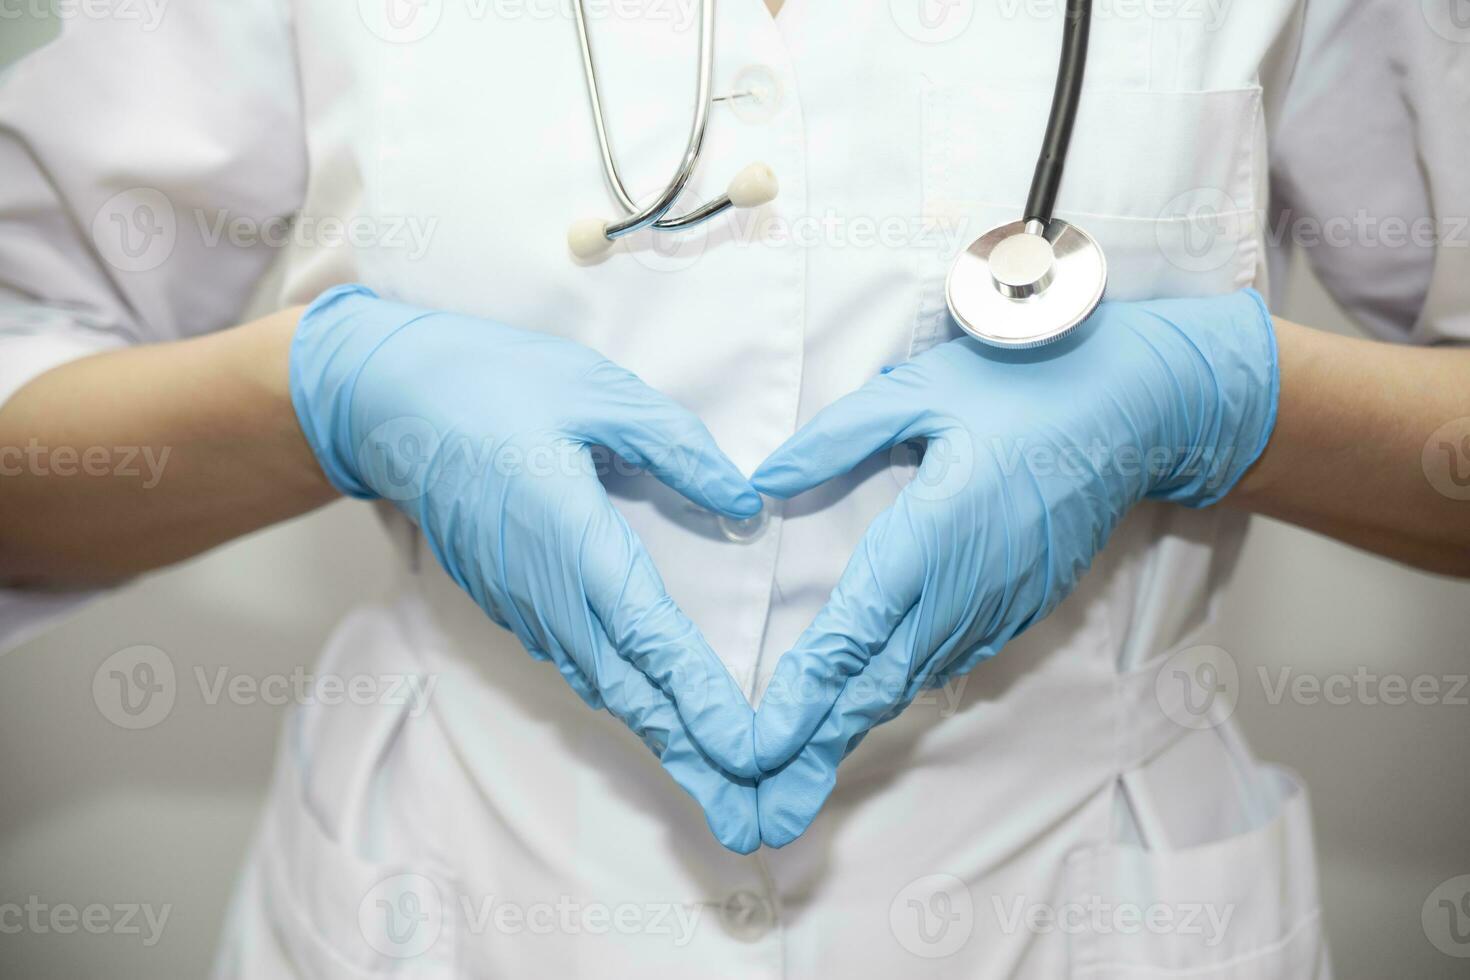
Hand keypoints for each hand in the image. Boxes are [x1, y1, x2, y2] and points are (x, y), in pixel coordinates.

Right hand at [290, 285, 761, 850]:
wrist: (388, 403)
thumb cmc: (496, 385)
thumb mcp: (598, 392)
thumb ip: (678, 448)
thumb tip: (746, 502)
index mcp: (573, 540)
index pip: (650, 636)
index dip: (700, 697)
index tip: (743, 748)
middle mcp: (548, 591)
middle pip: (630, 688)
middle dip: (693, 750)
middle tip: (750, 805)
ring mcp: (525, 605)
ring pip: (604, 685)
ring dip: (663, 734)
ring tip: (717, 779)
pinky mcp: (513, 604)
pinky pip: (578, 665)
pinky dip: (626, 701)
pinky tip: (659, 716)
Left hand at [748, 291, 1278, 845]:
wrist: (1135, 409)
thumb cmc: (1022, 388)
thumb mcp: (918, 392)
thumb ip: (835, 439)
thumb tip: (761, 480)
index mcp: (929, 537)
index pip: (852, 632)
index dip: (804, 695)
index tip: (762, 746)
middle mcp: (961, 590)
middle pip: (876, 684)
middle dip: (817, 745)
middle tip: (769, 807)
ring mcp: (996, 608)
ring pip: (910, 682)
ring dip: (852, 727)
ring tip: (802, 778)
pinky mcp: (1019, 610)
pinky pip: (945, 663)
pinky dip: (897, 695)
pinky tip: (863, 713)